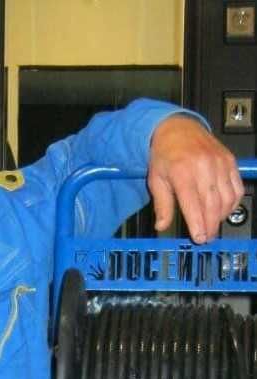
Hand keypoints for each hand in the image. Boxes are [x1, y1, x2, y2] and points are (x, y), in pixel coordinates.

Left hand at [148, 115, 243, 243]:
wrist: (177, 128)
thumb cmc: (165, 154)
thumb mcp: (155, 179)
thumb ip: (161, 205)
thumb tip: (161, 226)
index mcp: (182, 172)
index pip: (193, 204)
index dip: (198, 224)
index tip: (199, 237)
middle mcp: (203, 167)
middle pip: (212, 204)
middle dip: (211, 225)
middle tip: (207, 237)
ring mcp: (219, 164)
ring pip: (227, 198)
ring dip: (222, 216)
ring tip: (213, 226)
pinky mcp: (230, 161)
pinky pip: (236, 188)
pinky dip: (232, 203)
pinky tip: (223, 210)